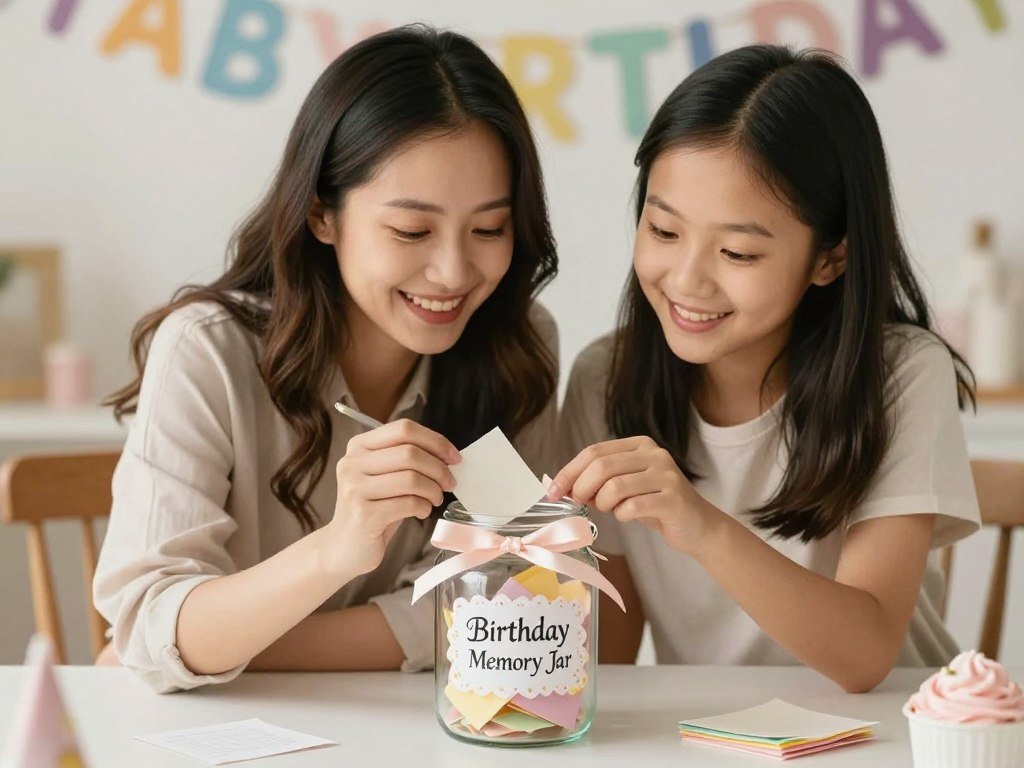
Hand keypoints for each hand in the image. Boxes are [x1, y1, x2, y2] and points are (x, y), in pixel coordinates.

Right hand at [326, 419, 459, 577]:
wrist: (344, 547)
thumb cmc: (373, 508)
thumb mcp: (384, 476)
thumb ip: (407, 460)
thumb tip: (447, 455)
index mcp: (359, 446)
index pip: (404, 429)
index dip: (435, 441)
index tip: (454, 457)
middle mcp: (352, 463)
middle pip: (410, 453)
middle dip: (439, 468)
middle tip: (449, 483)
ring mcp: (355, 489)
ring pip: (411, 478)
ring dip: (433, 490)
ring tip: (435, 499)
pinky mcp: (364, 515)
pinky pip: (408, 503)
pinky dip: (423, 507)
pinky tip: (421, 511)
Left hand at [548, 436, 716, 555]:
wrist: (697, 526)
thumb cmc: (656, 505)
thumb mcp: (625, 487)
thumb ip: (598, 481)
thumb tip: (562, 486)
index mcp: (640, 445)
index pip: (594, 451)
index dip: (569, 472)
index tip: (552, 492)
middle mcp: (654, 454)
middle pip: (601, 466)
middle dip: (581, 488)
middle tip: (581, 503)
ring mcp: (666, 475)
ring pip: (614, 487)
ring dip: (604, 504)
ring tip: (612, 510)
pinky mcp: (673, 498)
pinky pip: (631, 507)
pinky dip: (622, 515)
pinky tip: (629, 516)